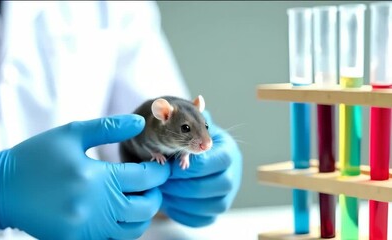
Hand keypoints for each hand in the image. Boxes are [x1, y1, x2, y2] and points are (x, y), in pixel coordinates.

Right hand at [0, 115, 169, 238]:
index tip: (162, 167)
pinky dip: (122, 229)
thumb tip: (139, 123)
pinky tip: (116, 214)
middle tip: (151, 184)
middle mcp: (95, 207)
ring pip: (133, 230)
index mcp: (96, 177)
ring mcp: (86, 228)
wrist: (0, 189)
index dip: (160, 171)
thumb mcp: (72, 134)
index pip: (146, 178)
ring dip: (142, 214)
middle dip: (156, 194)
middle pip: (146, 207)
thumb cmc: (36, 156)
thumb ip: (109, 128)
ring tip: (136, 199)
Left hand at [160, 111, 242, 226]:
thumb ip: (189, 116)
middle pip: (216, 186)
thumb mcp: (188, 124)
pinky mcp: (214, 211)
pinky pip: (203, 219)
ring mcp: (226, 195)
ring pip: (210, 206)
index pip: (213, 160)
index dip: (189, 164)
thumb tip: (199, 99)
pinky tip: (170, 203)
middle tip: (162, 180)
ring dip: (183, 200)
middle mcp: (232, 174)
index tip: (168, 163)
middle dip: (185, 184)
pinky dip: (184, 214)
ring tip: (163, 190)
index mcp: (227, 151)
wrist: (192, 158)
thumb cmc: (186, 138)